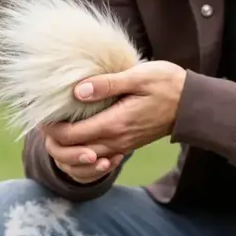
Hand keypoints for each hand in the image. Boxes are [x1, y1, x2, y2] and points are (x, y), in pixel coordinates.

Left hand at [44, 61, 187, 182]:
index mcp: (114, 124)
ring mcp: (122, 145)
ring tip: (55, 129)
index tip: (41, 113)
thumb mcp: (137, 76)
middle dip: (53, 140)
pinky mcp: (127, 144)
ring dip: (67, 149)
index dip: (50, 128)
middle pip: (72, 152)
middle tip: (43, 120)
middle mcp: (116, 140)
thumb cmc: (167, 84)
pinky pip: (100, 159)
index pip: (70, 136)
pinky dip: (84, 155)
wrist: (194, 104)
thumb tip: (77, 91)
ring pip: (84, 159)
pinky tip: (79, 141)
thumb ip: (106, 84)